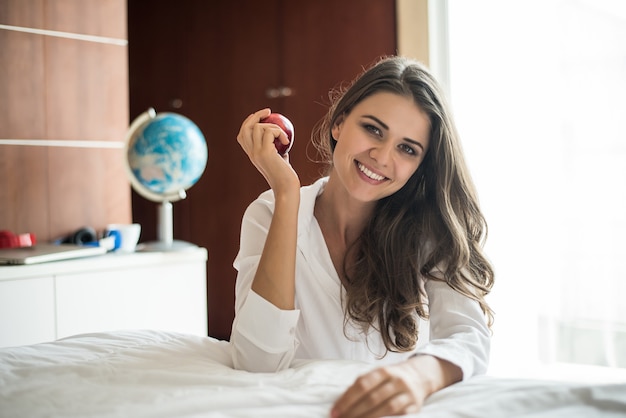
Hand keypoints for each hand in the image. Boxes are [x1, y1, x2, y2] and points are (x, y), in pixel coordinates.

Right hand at [236, 108, 299, 193]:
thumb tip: (282, 137)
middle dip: (256, 116)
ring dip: (274, 126)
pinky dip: (280, 133)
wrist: (286, 188)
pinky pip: (271, 131)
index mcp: (252, 155)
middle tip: (269, 112)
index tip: (261, 116)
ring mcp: (256, 152)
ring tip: (284, 138)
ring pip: (259, 127)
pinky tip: (286, 142)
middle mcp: (251, 153)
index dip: (249, 122)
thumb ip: (277, 149)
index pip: (242, 134)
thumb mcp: (280, 160)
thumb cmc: (286, 176)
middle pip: (246, 127)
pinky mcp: (265, 152)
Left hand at [331, 356, 461, 417]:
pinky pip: (398, 416)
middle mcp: (396, 381)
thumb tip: (341, 402)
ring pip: (385, 409)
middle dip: (353, 412)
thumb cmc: (391, 377)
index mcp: (383, 371)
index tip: (334, 411)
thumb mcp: (377, 374)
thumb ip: (361, 385)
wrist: (420, 376)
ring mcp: (407, 394)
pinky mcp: (415, 407)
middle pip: (372, 398)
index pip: (362, 385)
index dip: (346, 399)